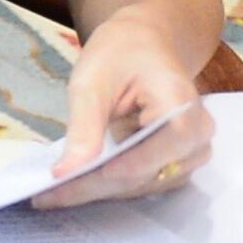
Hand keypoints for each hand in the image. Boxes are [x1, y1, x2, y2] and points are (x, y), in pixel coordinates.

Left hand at [31, 17, 214, 209]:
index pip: (160, 147)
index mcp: (183, 105)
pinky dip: (108, 186)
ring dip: (100, 191)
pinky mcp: (175, 163)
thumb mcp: (92, 81)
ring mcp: (190, 154)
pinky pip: (142, 182)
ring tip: (52, 196)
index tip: (75, 181)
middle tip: (45, 198)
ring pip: (144, 185)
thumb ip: (84, 126)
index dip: (122, 167)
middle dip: (94, 186)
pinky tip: (73, 188)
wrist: (143, 44)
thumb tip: (67, 171)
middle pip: (147, 173)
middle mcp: (198, 136)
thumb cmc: (120, 53)